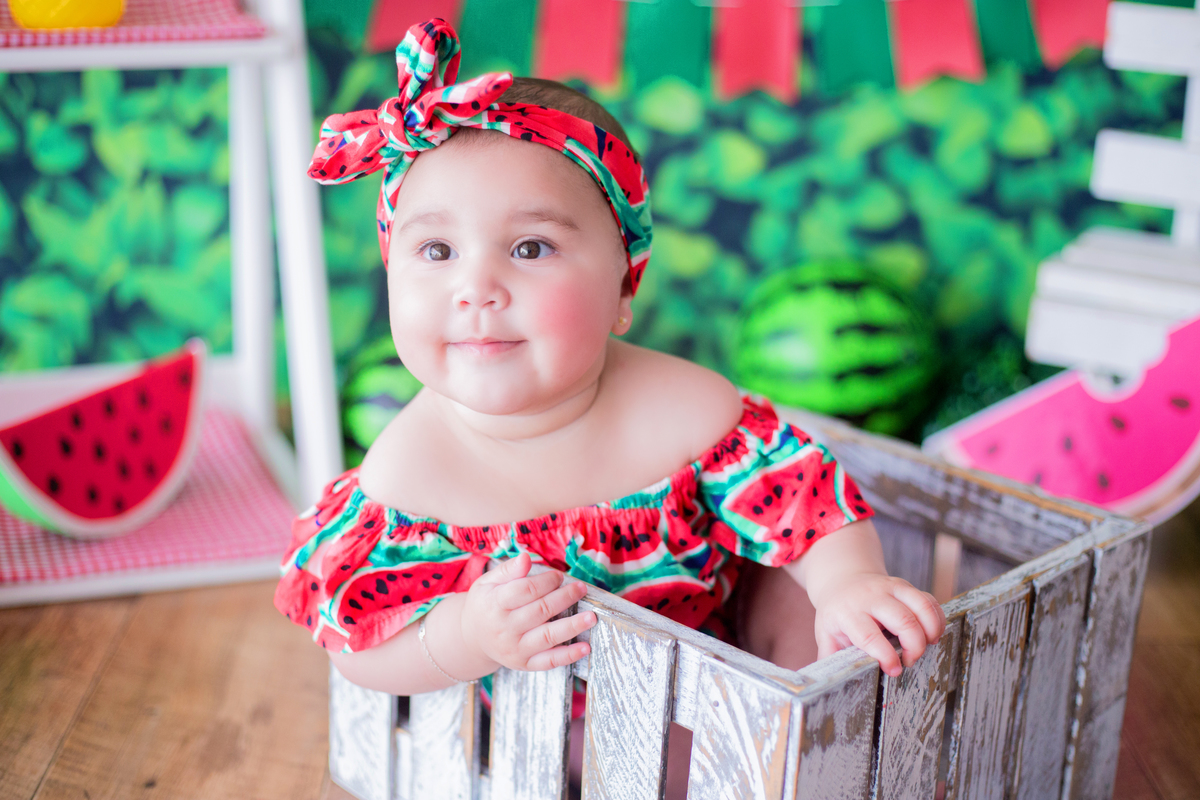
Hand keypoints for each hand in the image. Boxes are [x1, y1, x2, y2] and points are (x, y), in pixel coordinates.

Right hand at [460, 553, 595, 670]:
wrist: (472, 638)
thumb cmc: (486, 604)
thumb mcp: (488, 582)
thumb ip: (509, 569)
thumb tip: (526, 558)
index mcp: (495, 604)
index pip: (525, 590)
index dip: (546, 581)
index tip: (559, 576)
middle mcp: (504, 628)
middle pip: (540, 611)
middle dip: (564, 598)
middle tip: (581, 588)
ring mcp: (515, 648)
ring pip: (547, 637)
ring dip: (572, 627)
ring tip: (591, 617)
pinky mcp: (524, 663)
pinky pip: (548, 661)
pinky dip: (568, 656)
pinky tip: (585, 647)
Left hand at [810, 573, 944, 677]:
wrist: (842, 580)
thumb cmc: (837, 613)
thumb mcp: (826, 632)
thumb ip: (829, 656)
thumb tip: (829, 683)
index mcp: (848, 612)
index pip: (869, 635)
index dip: (886, 656)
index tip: (895, 670)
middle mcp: (870, 597)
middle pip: (903, 620)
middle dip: (914, 646)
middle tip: (910, 661)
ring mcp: (890, 587)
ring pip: (921, 606)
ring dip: (930, 631)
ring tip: (927, 646)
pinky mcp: (905, 586)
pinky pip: (928, 600)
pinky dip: (937, 619)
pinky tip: (932, 634)